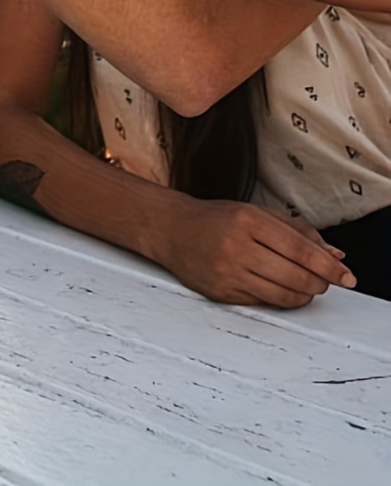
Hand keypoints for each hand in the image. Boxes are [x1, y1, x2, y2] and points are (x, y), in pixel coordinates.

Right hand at [152, 198, 355, 307]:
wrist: (170, 229)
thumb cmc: (214, 218)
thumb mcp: (255, 212)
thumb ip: (297, 231)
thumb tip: (335, 256)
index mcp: (246, 220)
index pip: (301, 250)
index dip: (329, 266)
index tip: (346, 276)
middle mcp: (236, 246)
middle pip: (297, 276)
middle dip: (320, 283)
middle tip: (324, 281)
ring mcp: (227, 272)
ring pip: (284, 295)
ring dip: (304, 294)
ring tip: (305, 286)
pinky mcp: (221, 292)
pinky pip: (264, 303)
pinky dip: (280, 299)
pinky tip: (280, 288)